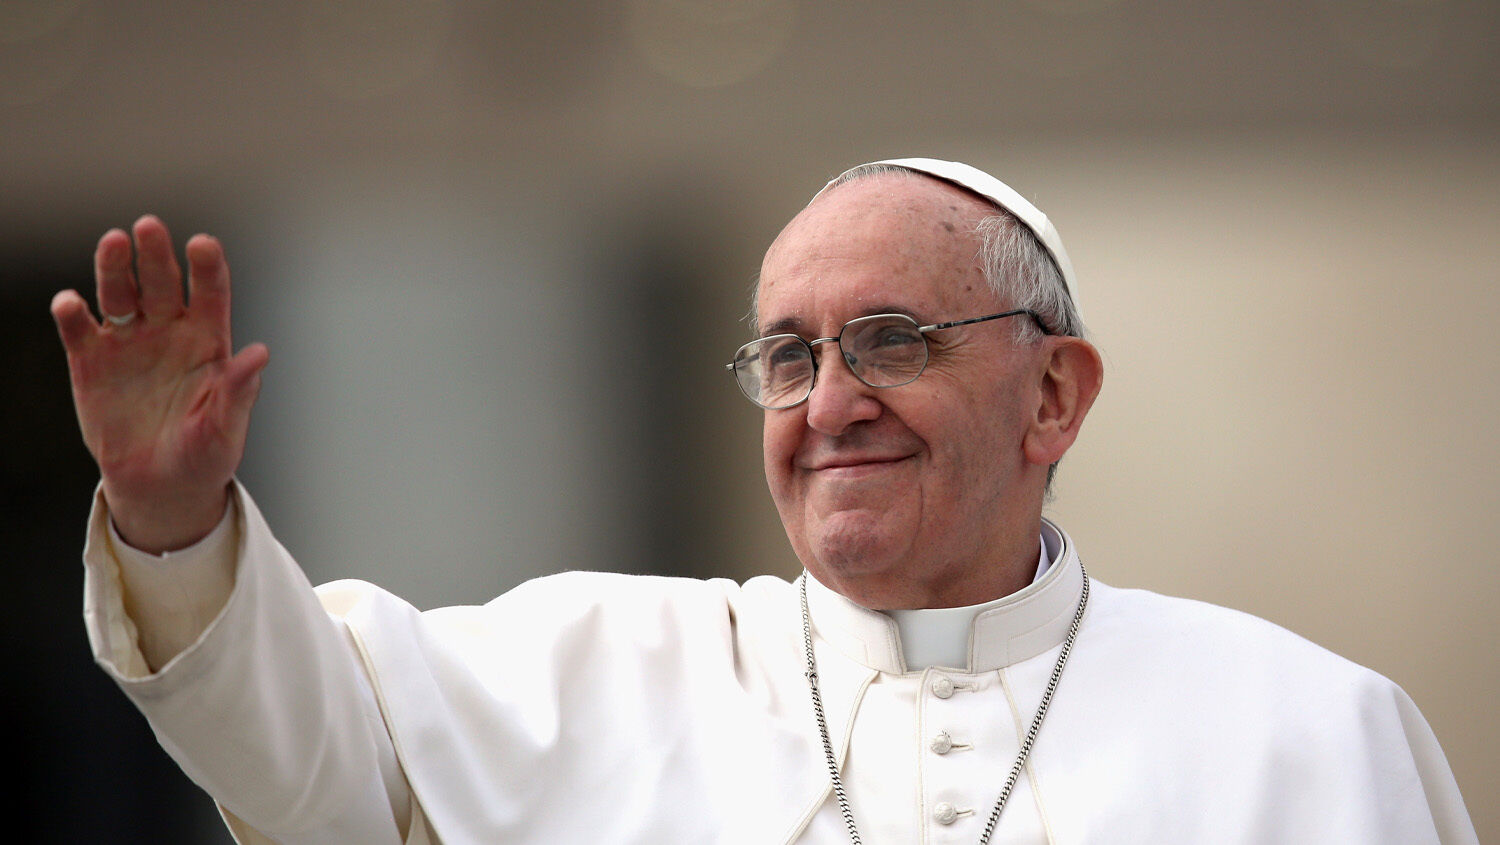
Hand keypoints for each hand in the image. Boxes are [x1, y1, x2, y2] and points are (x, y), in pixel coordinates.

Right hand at [51, 216, 268, 552]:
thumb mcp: (226, 428)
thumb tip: (260, 353)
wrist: (161, 486)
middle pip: (161, 282)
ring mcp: (129, 342)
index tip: (202, 243)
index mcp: (209, 340)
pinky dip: (73, 314)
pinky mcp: (91, 360)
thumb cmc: (204, 453)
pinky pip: (80, 330)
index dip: (207, 268)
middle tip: (148, 226)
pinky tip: (71, 303)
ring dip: (114, 268)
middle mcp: (169, 330)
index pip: (211, 294)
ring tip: (113, 243)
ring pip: (120, 294)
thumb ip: (239, 391)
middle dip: (156, 254)